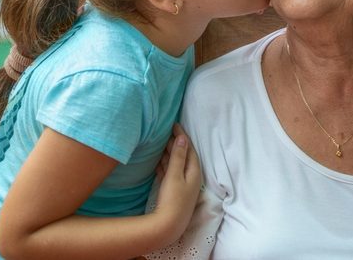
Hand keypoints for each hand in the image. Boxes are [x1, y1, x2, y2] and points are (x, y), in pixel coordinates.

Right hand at [152, 124, 201, 239]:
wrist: (168, 226)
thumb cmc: (173, 199)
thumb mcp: (175, 176)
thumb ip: (179, 157)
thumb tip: (183, 139)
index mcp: (194, 171)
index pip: (189, 149)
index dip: (182, 136)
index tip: (174, 125)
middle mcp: (191, 177)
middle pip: (183, 155)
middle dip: (175, 143)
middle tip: (165, 131)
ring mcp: (182, 184)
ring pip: (175, 164)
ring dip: (169, 153)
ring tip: (160, 142)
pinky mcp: (173, 191)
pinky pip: (169, 172)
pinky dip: (164, 164)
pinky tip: (157, 160)